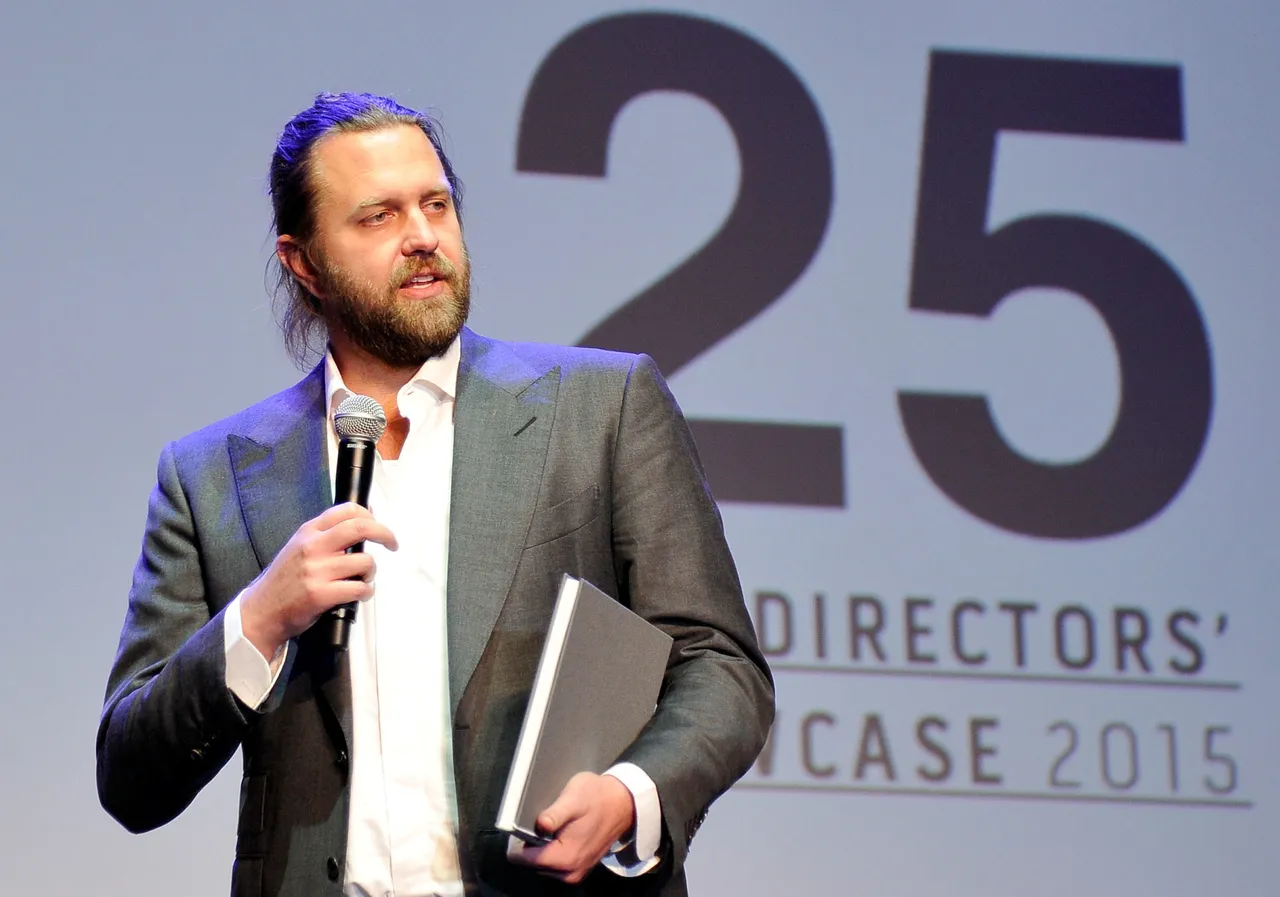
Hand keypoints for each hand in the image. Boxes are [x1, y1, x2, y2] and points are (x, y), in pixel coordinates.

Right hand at [239, 503, 397, 656]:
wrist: (261, 610)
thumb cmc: (285, 580)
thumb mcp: (299, 547)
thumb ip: (327, 534)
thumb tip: (363, 518)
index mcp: (309, 532)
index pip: (347, 510)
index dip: (370, 515)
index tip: (378, 526)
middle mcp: (313, 546)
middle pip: (361, 528)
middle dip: (385, 534)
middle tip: (392, 543)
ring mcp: (317, 570)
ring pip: (365, 561)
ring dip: (371, 572)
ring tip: (364, 579)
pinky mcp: (321, 594)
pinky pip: (359, 588)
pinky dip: (366, 592)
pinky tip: (360, 594)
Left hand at [509, 772, 636, 883]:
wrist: (623, 803)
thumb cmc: (597, 797)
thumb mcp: (574, 798)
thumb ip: (555, 814)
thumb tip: (539, 825)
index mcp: (565, 857)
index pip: (523, 859)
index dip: (517, 841)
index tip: (522, 825)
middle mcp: (569, 872)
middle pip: (531, 864)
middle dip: (531, 845)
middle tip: (542, 822)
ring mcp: (576, 873)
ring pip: (542, 866)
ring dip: (541, 848)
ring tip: (553, 827)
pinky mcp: (580, 869)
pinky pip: (555, 865)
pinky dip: (552, 851)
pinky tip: (560, 834)